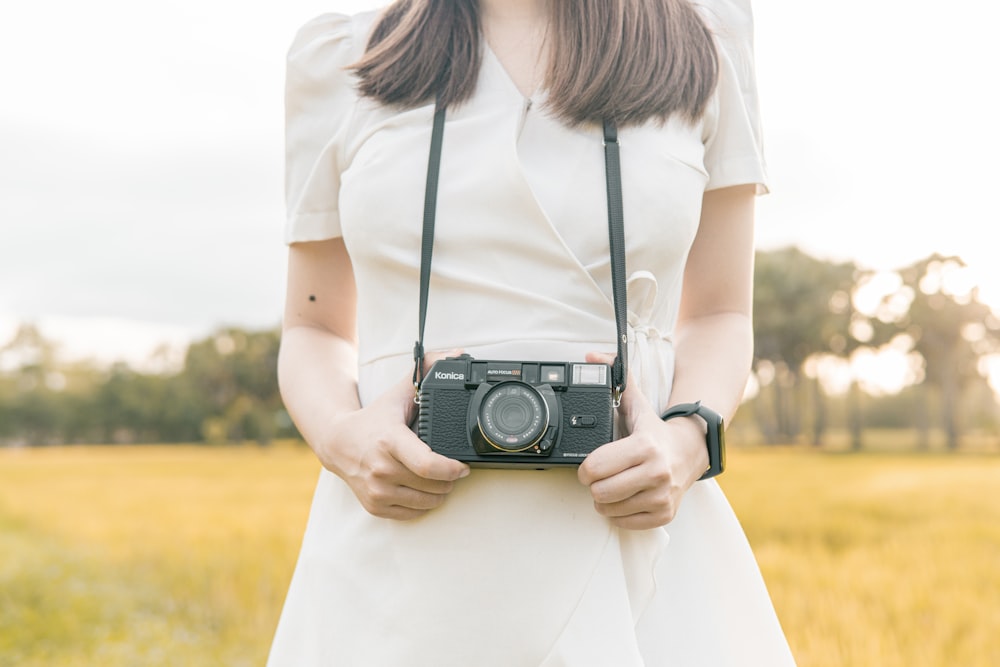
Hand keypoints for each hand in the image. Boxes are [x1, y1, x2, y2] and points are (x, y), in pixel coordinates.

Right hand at [315, 352, 469, 520]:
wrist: (337, 443)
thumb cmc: (374, 419)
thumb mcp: (397, 394)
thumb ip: (425, 372)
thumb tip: (454, 354)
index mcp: (390, 441)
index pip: (428, 465)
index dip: (452, 469)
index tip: (463, 466)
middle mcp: (381, 469)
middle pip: (433, 486)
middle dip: (450, 480)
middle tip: (454, 470)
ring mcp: (377, 491)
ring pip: (426, 502)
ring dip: (440, 493)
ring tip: (440, 479)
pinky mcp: (375, 507)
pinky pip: (413, 514)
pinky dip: (423, 504)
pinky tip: (422, 489)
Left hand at [577, 352, 709, 529]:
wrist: (692, 452)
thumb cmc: (655, 430)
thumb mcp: (637, 403)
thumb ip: (615, 378)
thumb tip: (591, 356)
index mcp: (644, 446)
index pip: (595, 467)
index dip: (585, 468)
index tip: (589, 465)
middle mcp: (656, 472)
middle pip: (600, 492)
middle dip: (594, 485)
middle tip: (600, 476)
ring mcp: (662, 496)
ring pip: (609, 509)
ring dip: (605, 499)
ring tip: (615, 485)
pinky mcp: (664, 514)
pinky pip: (624, 522)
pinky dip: (619, 513)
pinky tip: (627, 497)